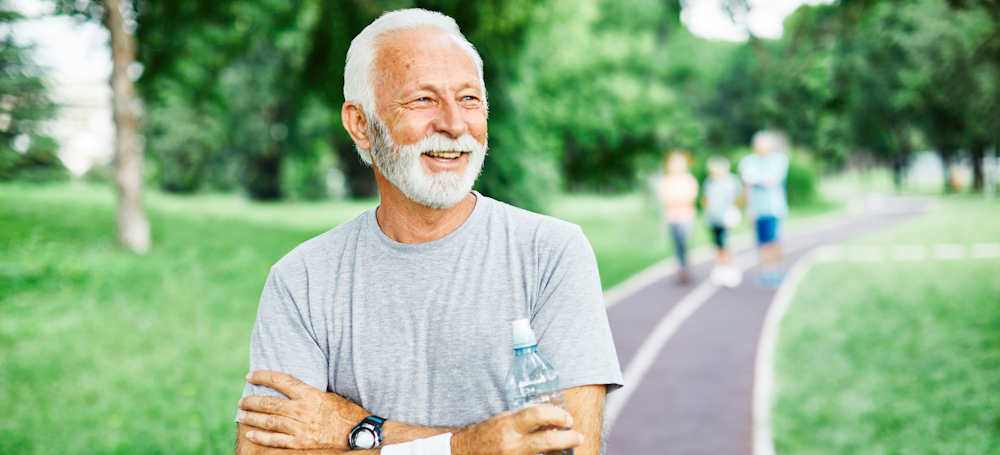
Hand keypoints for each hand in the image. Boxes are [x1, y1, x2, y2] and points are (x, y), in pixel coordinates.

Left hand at [238, 370, 368, 449]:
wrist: (357, 433)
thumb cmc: (346, 412)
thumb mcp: (329, 395)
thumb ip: (309, 392)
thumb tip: (292, 388)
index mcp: (309, 394)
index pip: (279, 381)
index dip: (262, 377)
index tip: (250, 376)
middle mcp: (301, 409)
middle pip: (269, 402)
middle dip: (252, 400)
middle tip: (242, 400)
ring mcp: (300, 428)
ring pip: (269, 421)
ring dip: (252, 417)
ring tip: (242, 414)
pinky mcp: (300, 443)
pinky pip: (275, 440)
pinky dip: (261, 437)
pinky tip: (251, 434)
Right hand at [451, 406, 582, 454]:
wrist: (462, 454)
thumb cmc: (481, 435)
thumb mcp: (499, 420)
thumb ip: (520, 417)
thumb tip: (544, 414)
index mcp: (507, 425)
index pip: (537, 415)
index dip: (556, 415)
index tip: (567, 418)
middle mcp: (512, 444)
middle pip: (547, 440)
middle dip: (568, 438)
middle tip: (577, 436)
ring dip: (561, 452)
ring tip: (570, 447)